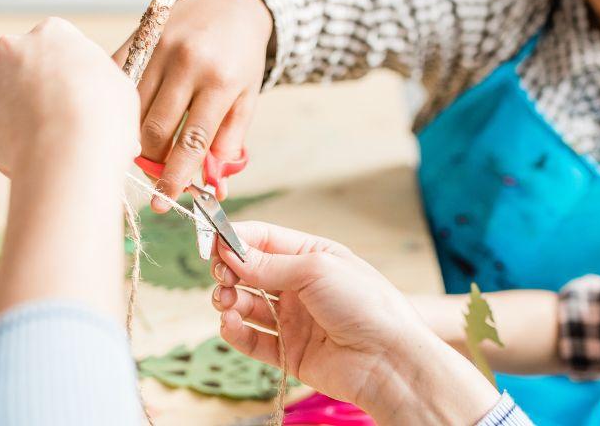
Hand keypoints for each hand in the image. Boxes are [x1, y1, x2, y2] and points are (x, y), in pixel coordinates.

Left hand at [0, 17, 138, 175]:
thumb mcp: (116, 85)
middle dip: (29, 88)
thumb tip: (94, 95)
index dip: (62, 72)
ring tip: (40, 142)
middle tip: (51, 117)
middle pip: (18, 64)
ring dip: (12, 113)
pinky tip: (23, 153)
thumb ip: (95, 80)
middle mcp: (13, 48)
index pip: (53, 44)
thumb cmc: (105, 118)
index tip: (70, 93)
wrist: (71, 151)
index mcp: (52, 33)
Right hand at [112, 0, 271, 209]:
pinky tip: (123, 121)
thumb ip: (229, 141)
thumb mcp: (246, 98)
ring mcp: (159, 47)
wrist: (230, 3)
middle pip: (156, 129)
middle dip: (151, 162)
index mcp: (220, 80)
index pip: (193, 140)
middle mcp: (187, 62)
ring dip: (133, 139)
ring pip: (132, 109)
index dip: (176, 175)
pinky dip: (116, 107)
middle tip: (154, 178)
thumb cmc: (240, 57)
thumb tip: (214, 188)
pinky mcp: (139, 38)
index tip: (165, 201)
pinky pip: (118, 82)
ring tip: (142, 152)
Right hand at [210, 222, 501, 425]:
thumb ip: (268, 264)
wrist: (388, 360)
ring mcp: (293, 320)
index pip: (264, 240)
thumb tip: (229, 253)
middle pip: (250, 272)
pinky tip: (229, 323)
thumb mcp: (316, 270)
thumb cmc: (366, 305)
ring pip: (246, 305)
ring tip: (225, 301)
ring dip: (228, 299)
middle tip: (221, 275)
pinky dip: (234, 331)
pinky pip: (252, 339)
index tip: (212, 243)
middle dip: (228, 270)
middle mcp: (300, 287)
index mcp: (312, 256)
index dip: (236, 239)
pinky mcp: (288, 351)